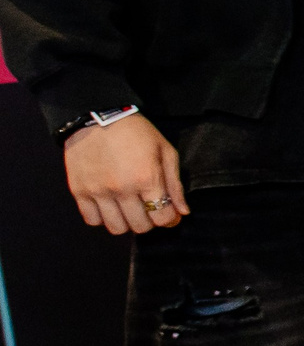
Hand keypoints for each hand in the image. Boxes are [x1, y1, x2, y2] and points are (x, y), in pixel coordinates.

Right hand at [64, 114, 188, 232]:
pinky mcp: (79, 191)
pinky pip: (91, 220)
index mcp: (147, 178)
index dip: (169, 219)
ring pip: (116, 228)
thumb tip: (182, 212)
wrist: (97, 116)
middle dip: (149, 221)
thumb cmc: (136, 132)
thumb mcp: (165, 151)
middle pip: (140, 227)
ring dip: (126, 222)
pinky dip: (102, 218)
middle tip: (148, 208)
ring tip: (128, 209)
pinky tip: (109, 206)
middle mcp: (122, 189)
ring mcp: (98, 192)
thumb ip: (175, 184)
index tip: (169, 213)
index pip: (162, 218)